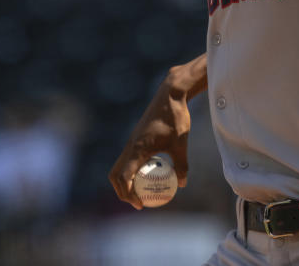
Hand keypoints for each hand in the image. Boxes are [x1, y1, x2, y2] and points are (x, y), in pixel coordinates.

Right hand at [108, 80, 191, 209]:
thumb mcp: (181, 144)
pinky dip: (131, 171)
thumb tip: (182, 184)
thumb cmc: (176, 118)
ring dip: (125, 181)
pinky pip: (128, 159)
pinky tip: (149, 175)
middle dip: (122, 191)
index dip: (128, 194)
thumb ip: (181, 165)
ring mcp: (131, 142)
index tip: (140, 204)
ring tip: (140, 192)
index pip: (124, 177)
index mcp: (137, 149)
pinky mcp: (135, 138)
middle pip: (115, 175)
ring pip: (119, 167)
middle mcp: (130, 146)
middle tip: (138, 202)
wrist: (170, 95)